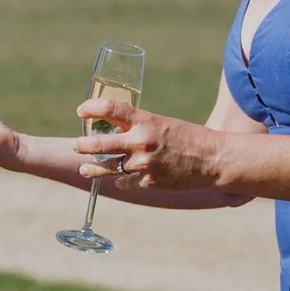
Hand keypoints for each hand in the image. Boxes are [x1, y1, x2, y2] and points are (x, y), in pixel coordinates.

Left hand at [71, 97, 229, 190]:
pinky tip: (119, 180)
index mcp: (146, 121)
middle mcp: (141, 142)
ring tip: (84, 168)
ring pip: (107, 167)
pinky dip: (121, 181)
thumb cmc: (189, 138)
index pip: (110, 109)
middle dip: (83, 144)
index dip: (91, 108)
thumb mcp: (163, 124)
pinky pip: (125, 182)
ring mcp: (143, 164)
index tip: (81, 111)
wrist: (213, 160)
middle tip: (77, 145)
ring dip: (93, 168)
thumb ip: (140, 127)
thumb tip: (117, 131)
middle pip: (100, 143)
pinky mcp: (148, 182)